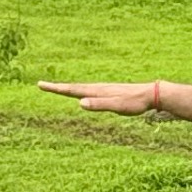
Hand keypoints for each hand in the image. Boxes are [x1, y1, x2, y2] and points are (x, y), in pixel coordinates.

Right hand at [39, 80, 157, 113]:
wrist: (150, 94)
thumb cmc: (134, 102)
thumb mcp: (116, 106)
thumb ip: (99, 105)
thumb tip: (80, 103)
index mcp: (96, 91)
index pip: (72, 90)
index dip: (56, 88)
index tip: (41, 85)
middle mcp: (98, 88)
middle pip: (73, 87)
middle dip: (57, 87)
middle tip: (41, 85)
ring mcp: (103, 90)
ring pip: (81, 88)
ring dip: (68, 88)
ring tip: (57, 89)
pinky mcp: (109, 93)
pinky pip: (90, 91)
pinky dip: (80, 91)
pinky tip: (83, 95)